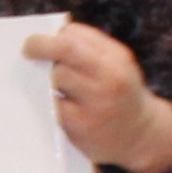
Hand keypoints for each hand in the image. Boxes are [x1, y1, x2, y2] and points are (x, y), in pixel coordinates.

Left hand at [24, 21, 171, 172]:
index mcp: (117, 58)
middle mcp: (109, 78)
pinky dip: (54, 103)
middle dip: (40, 46)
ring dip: (51, 80)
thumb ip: (93, 50)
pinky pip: (54, 104)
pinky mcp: (80, 124)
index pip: (77, 35)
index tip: (43, 40)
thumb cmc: (123, 97)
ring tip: (63, 89)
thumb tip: (54, 35)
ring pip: (57, 76)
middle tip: (28, 50)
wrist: (143, 137)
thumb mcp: (119, 66)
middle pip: (65, 49)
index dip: (56, 36)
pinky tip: (66, 108)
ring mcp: (96, 102)